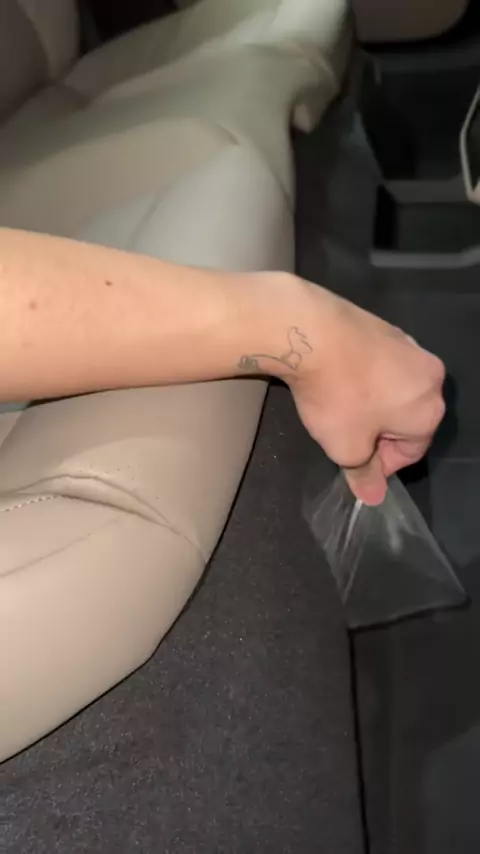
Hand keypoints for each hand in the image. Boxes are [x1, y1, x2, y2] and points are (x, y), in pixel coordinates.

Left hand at [283, 281, 445, 504]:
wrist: (312, 332)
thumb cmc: (337, 397)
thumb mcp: (346, 448)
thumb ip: (364, 473)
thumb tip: (373, 497)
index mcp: (430, 409)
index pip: (412, 451)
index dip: (381, 464)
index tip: (353, 463)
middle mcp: (429, 375)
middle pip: (406, 417)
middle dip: (377, 432)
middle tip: (344, 435)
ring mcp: (409, 346)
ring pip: (393, 389)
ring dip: (370, 404)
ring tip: (337, 406)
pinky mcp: (385, 327)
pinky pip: (379, 365)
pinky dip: (363, 377)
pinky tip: (338, 379)